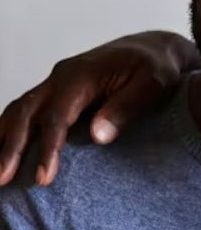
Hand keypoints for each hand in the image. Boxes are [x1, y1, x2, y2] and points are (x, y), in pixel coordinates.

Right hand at [0, 30, 195, 185]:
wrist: (155, 49)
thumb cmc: (157, 67)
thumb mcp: (153, 83)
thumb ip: (126, 107)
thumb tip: (97, 136)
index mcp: (81, 75)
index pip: (57, 116)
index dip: (49, 148)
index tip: (44, 178)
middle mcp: (61, 78)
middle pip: (25, 113)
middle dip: (11, 147)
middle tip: (1, 180)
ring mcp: (55, 84)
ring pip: (18, 111)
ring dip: (3, 140)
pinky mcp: (57, 92)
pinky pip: (25, 111)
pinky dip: (9, 130)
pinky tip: (3, 150)